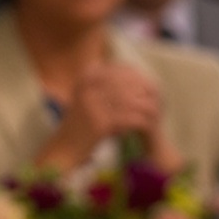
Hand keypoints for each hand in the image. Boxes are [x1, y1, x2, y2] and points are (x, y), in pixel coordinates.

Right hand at [42, 59, 170, 169]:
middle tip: (155, 100)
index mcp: (86, 77)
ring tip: (152, 113)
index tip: (149, 86)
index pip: (119, 70)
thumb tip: (137, 71)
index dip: (137, 78)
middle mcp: (88, 87)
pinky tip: (144, 125)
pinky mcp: (100, 123)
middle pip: (126, 85)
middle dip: (143, 92)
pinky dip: (138, 121)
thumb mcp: (89, 96)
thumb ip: (109, 83)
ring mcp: (93, 104)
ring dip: (143, 108)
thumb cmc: (80, 123)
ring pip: (129, 102)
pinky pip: (128, 118)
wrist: (63, 149)